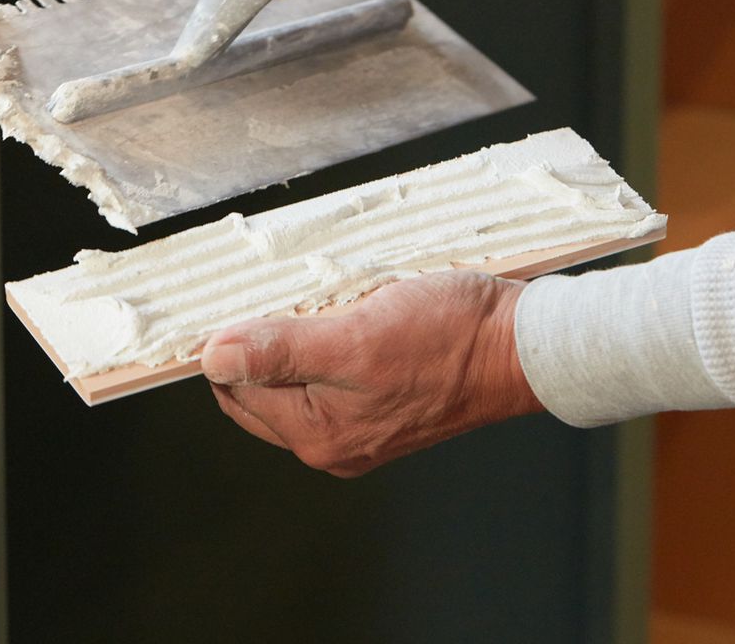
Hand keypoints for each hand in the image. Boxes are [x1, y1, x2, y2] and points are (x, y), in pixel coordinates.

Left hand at [200, 271, 543, 476]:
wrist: (521, 346)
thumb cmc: (450, 339)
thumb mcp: (356, 336)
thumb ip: (281, 350)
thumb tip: (213, 358)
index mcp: (317, 434)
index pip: (234, 387)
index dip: (230, 342)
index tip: (239, 298)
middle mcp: (333, 440)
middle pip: (262, 386)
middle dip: (267, 339)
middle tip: (288, 294)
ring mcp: (360, 425)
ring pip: (298, 374)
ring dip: (300, 334)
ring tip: (327, 301)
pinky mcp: (385, 402)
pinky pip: (334, 370)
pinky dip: (332, 338)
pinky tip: (353, 312)